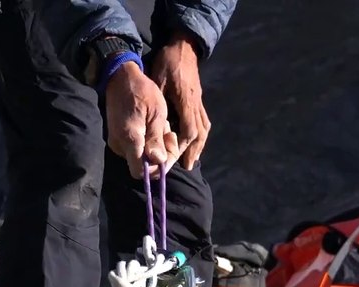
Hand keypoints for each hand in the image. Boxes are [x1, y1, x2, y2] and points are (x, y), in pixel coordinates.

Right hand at [104, 62, 180, 178]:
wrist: (120, 76)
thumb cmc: (141, 92)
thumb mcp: (156, 114)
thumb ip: (156, 139)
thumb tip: (158, 161)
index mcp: (129, 139)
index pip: (140, 172)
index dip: (156, 169)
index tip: (166, 154)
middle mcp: (119, 145)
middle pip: (143, 165)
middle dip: (161, 154)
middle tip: (169, 133)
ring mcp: (116, 142)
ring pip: (141, 156)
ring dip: (156, 145)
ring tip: (162, 125)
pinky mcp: (117, 137)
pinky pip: (136, 147)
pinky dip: (148, 140)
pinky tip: (153, 125)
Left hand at [148, 33, 210, 171]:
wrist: (184, 47)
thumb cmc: (168, 62)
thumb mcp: (158, 78)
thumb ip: (158, 101)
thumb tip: (154, 124)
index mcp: (186, 101)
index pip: (189, 130)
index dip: (183, 146)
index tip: (176, 157)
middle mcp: (196, 105)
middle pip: (200, 134)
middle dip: (193, 152)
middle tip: (187, 166)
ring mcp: (199, 103)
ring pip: (204, 129)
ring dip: (199, 146)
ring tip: (192, 159)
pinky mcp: (199, 100)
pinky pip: (203, 122)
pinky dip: (200, 136)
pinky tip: (195, 142)